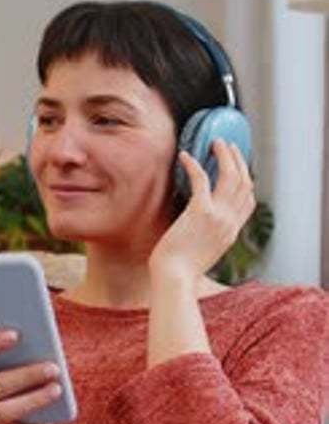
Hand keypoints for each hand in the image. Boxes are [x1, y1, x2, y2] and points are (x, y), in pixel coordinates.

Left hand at [149, 139, 254, 285]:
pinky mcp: (200, 212)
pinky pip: (202, 179)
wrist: (174, 280)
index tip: (237, 167)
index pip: (249, 202)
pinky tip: (184, 156)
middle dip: (239, 161)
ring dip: (224, 155)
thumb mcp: (201, 254)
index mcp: (231, 234)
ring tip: (214, 142)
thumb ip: (205, 238)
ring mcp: (218, 216)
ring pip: (231, 176)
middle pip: (245, 183)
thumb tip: (193, 228)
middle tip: (228, 146)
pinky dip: (194, 164)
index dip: (246, 180)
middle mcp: (230, 223)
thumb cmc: (178, 271)